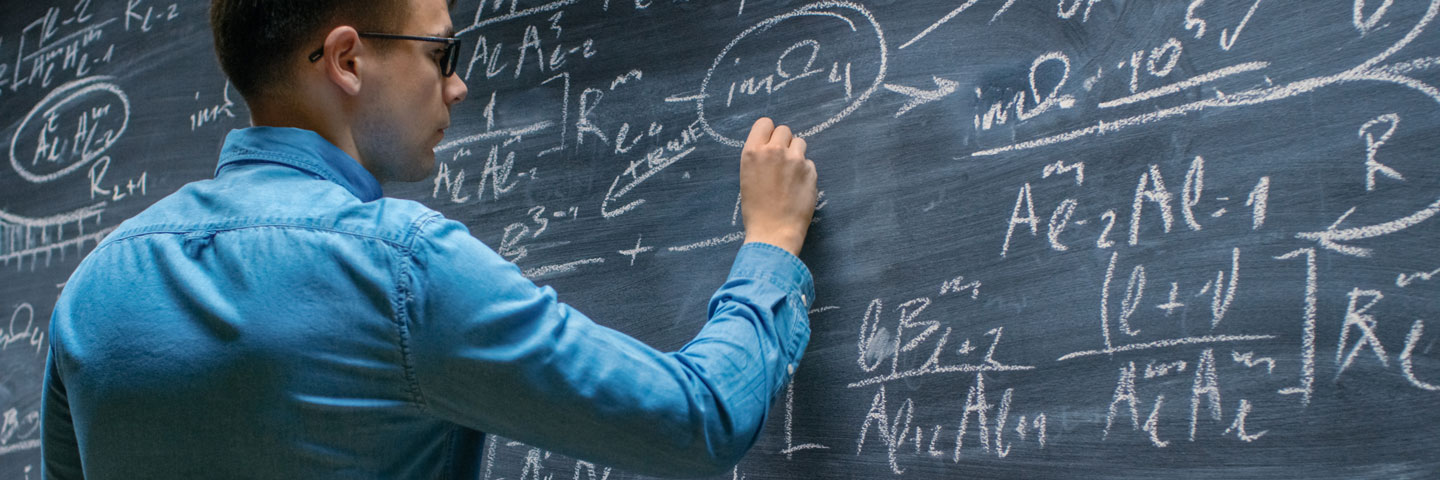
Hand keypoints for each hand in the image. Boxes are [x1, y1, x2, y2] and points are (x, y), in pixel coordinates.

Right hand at [739, 118, 817, 256]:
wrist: (773, 232)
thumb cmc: (756, 209)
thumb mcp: (747, 177)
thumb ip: (759, 157)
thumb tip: (773, 146)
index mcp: (753, 152)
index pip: (765, 123)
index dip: (768, 133)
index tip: (770, 144)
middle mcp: (774, 151)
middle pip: (784, 130)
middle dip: (784, 142)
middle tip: (781, 161)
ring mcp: (795, 160)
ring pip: (800, 143)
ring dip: (796, 154)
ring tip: (790, 175)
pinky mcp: (811, 171)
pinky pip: (809, 163)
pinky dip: (805, 172)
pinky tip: (798, 188)